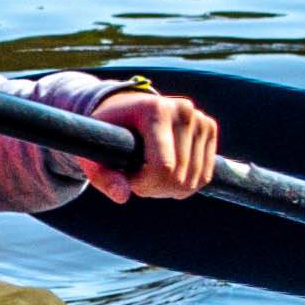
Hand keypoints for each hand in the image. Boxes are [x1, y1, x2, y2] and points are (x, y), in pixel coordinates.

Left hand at [85, 86, 221, 201]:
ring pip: (193, 180)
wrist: (126, 107)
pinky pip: (203, 176)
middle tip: (135, 178)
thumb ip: (103, 176)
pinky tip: (165, 173)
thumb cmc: (107, 132)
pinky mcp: (210, 128)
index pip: (163, 166)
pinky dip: (184, 185)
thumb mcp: (94, 152)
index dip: (145, 184)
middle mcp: (183, 111)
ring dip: (168, 189)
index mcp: (155, 110)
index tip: (127, 179)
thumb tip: (122, 197)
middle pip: (179, 176)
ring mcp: (200, 119)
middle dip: (154, 188)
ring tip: (148, 175)